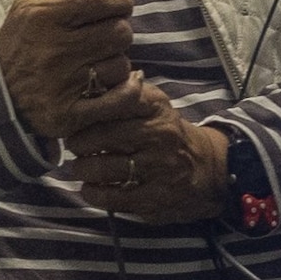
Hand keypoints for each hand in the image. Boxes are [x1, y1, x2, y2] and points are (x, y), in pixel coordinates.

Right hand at [0, 0, 138, 137]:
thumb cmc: (20, 44)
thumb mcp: (28, 3)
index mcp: (45, 17)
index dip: (118, 1)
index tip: (114, 8)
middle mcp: (55, 49)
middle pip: (119, 32)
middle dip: (117, 32)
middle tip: (105, 37)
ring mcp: (64, 84)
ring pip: (121, 65)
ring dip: (116, 64)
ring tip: (99, 64)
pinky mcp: (72, 114)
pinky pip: (121, 98)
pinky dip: (127, 91)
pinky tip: (119, 85)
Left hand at [69, 98, 230, 225]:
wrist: (206, 168)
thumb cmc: (167, 133)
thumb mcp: (155, 105)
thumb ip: (125, 93)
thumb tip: (90, 83)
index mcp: (156, 108)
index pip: (116, 103)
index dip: (89, 112)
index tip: (76, 117)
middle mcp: (160, 135)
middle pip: (105, 136)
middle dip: (80, 142)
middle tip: (74, 145)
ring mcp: (158, 168)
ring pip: (105, 168)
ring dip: (83, 169)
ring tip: (80, 167)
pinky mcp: (155, 197)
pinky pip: (114, 197)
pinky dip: (94, 193)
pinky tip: (90, 188)